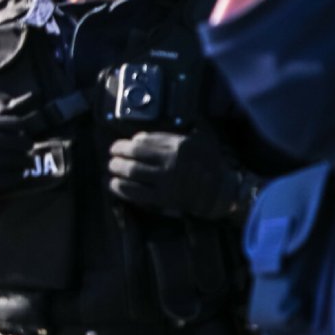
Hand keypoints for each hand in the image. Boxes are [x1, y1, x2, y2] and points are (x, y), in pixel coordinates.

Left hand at [108, 131, 238, 218]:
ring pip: (132, 172)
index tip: (122, 145)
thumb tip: (141, 137)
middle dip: (119, 153)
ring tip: (112, 168)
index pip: (146, 140)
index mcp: (179, 145)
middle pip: (135, 154)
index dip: (129, 142)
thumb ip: (172, 136)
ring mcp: (167, 180)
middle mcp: (171, 160)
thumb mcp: (199, 141)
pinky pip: (136, 192)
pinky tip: (115, 184)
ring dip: (117, 169)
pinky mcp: (164, 198)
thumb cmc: (210, 165)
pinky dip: (122, 188)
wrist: (221, 192)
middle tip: (112, 155)